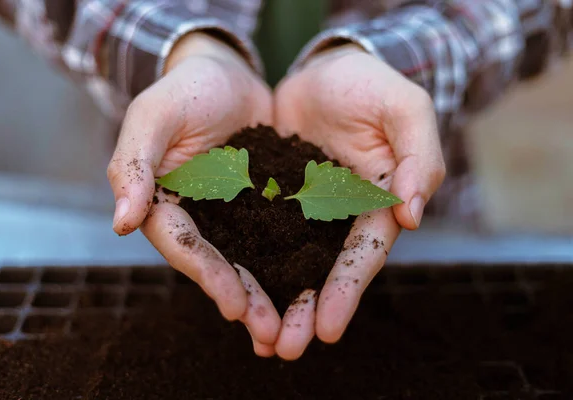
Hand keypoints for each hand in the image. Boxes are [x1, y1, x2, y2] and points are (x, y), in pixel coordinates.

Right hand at [106, 32, 279, 355]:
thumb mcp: (154, 116)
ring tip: (293, 326)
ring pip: (251, 258)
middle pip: (219, 264)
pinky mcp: (265, 203)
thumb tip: (120, 223)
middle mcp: (200, 216)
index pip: (185, 246)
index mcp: (166, 203)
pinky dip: (292, 259)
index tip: (236, 306)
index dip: (209, 276)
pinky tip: (315, 282)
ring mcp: (234, 213)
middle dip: (244, 299)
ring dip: (269, 292)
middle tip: (270, 335)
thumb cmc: (185, 90)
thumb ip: (134, 165)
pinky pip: (280, 234)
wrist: (228, 73)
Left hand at [273, 44, 444, 358]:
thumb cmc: (371, 85)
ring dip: (276, 300)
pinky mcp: (272, 198)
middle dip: (308, 310)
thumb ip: (419, 157)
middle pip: (324, 271)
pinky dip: (249, 262)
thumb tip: (413, 215)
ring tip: (258, 339)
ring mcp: (304, 210)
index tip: (328, 327)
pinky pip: (258, 233)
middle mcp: (340, 216)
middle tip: (285, 350)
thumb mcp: (405, 108)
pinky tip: (230, 289)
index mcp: (378, 203)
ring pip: (289, 262)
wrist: (324, 69)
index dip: (347, 290)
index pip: (364, 254)